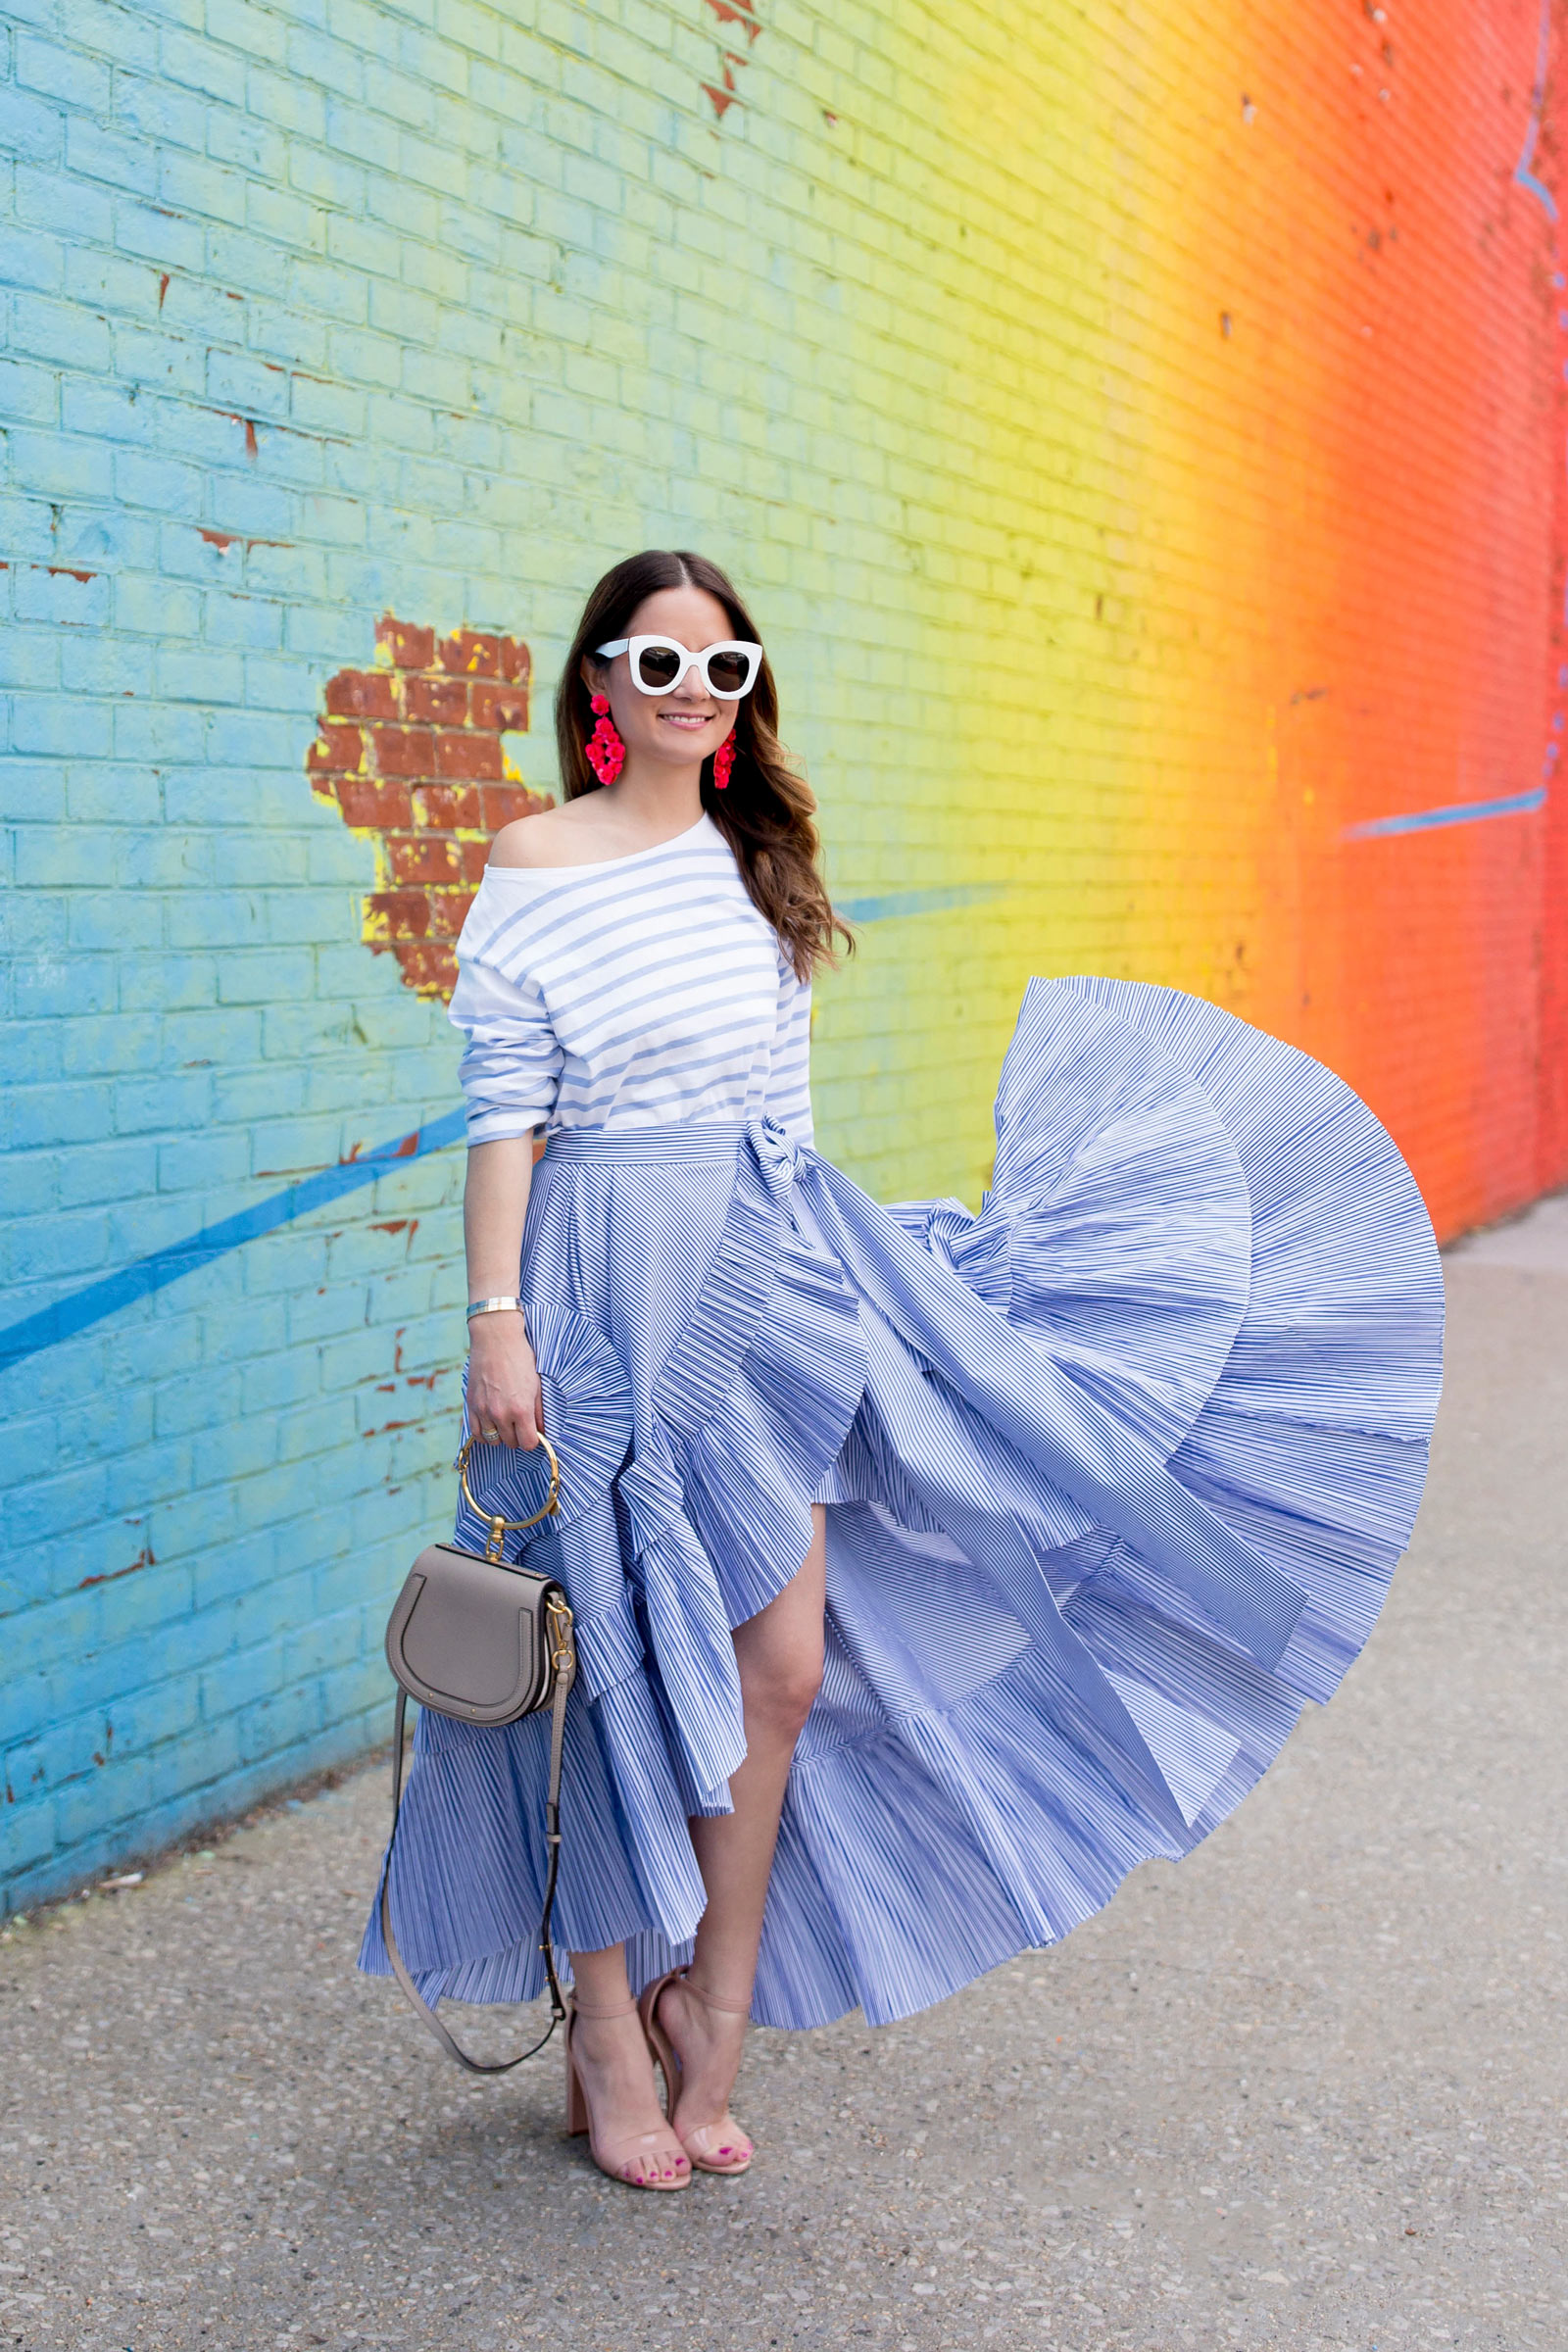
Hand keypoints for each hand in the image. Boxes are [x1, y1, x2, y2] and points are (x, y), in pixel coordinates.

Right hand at [466, 1313, 542, 1448]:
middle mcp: (501, 1414)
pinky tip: (492, 1425)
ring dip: (501, 1435)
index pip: (528, 1443)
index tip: (533, 1432)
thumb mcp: (536, 1384)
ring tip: (506, 1422)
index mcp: (521, 1409)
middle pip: (511, 1443)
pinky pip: (476, 1433)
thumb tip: (541, 1430)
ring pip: (493, 1440)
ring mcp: (483, 1411)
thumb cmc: (520, 1358)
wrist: (495, 1339)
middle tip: (520, 1423)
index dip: (533, 1440)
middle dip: (518, 1436)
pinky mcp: (471, 1405)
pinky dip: (485, 1433)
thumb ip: (539, 1411)